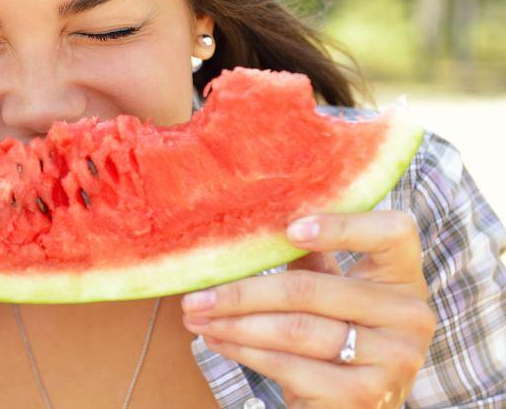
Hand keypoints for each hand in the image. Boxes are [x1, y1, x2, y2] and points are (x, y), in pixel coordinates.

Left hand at [180, 211, 436, 407]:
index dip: (343, 226)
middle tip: (196, 294)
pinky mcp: (365, 396)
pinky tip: (218, 340)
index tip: (289, 229)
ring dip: (234, 322)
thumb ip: (312, 257)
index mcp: (405, 277)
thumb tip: (257, 218)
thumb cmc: (338, 337)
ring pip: (294, 329)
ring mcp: (393, 360)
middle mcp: (410, 316)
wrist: (354, 408)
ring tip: (197, 316)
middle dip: (242, 292)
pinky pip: (290, 366)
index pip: (393, 231)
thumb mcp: (333, 292)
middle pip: (312, 289)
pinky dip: (245, 352)